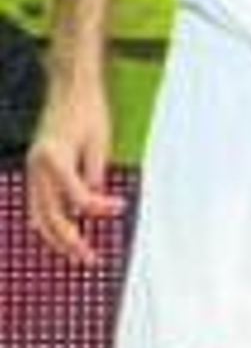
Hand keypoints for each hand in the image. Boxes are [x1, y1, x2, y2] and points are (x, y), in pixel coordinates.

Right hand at [26, 82, 124, 266]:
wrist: (70, 88)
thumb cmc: (88, 110)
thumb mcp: (100, 141)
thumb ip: (94, 174)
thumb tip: (95, 201)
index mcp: (54, 158)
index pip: (78, 197)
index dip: (101, 208)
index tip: (121, 206)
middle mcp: (37, 167)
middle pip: (52, 216)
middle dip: (72, 241)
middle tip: (93, 259)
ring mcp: (32, 170)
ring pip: (39, 216)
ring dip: (58, 239)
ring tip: (79, 254)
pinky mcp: (35, 170)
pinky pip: (37, 206)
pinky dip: (49, 224)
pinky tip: (65, 236)